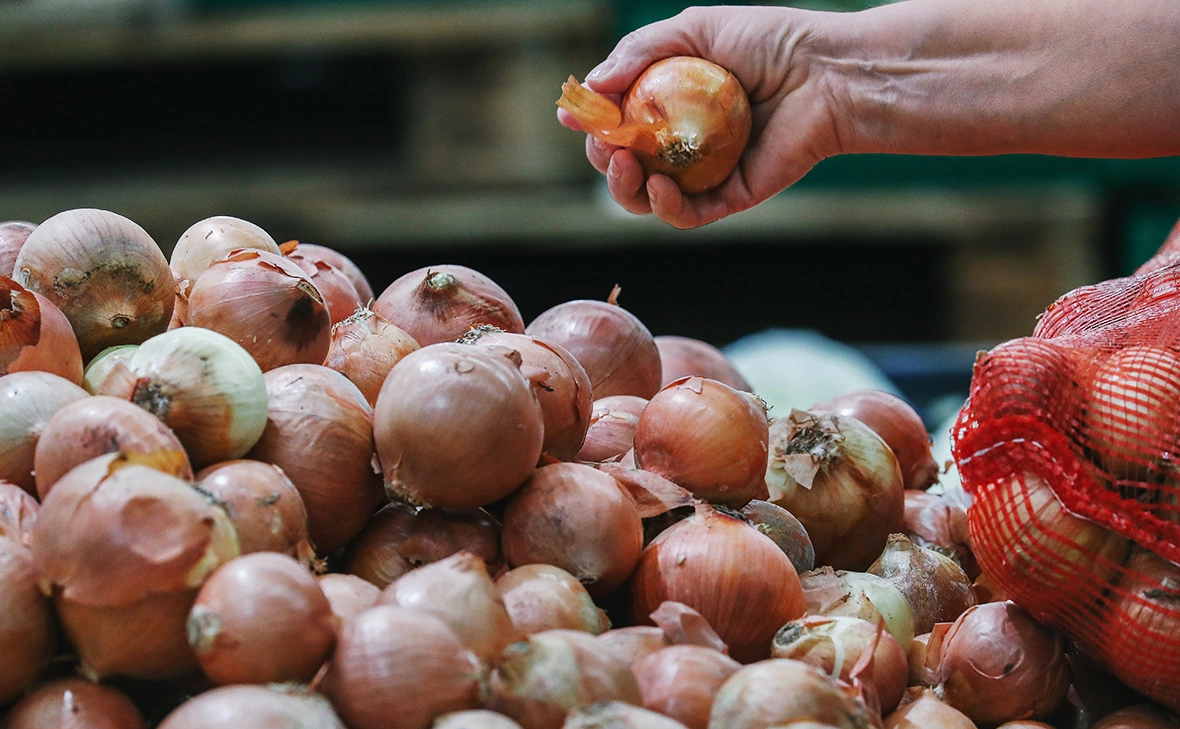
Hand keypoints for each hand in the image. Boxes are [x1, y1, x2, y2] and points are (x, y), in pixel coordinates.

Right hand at [560, 6, 841, 228]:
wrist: (828, 74)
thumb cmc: (770, 41)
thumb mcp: (695, 28)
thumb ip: (640, 52)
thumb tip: (592, 85)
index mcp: (672, 101)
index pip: (619, 120)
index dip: (590, 122)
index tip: (569, 115)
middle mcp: (685, 140)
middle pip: (624, 163)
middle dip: (601, 157)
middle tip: (604, 144)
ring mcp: (706, 172)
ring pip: (646, 197)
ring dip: (622, 188)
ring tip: (623, 163)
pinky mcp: (731, 196)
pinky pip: (686, 215)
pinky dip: (665, 207)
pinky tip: (658, 186)